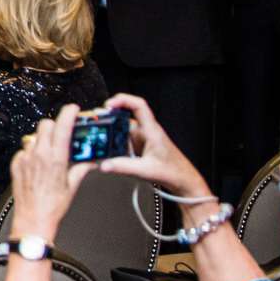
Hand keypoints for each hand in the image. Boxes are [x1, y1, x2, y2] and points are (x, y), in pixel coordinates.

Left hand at [6, 105, 92, 241]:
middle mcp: (39, 155)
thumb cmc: (52, 206)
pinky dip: (32, 153)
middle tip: (62, 133)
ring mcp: (25, 158)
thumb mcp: (72, 185)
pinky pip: (24, 150)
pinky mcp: (16, 164)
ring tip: (50, 152)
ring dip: (43, 139)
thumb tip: (91, 161)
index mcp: (55, 158)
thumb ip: (81, 168)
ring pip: (34, 137)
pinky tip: (38, 165)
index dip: (68, 113)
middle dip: (55, 125)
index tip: (73, 109)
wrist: (33, 219)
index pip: (62, 126)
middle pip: (45, 125)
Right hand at [93, 93, 211, 199]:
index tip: (108, 105)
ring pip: (121, 130)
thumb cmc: (173, 171)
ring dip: (111, 134)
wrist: (183, 179)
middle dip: (109, 119)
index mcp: (151, 130)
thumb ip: (123, 167)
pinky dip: (114, 144)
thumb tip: (104, 164)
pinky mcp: (139, 146)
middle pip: (124, 117)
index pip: (138, 105)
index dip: (122, 100)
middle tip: (96, 124)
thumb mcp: (145, 170)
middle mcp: (146, 131)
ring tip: (101, 142)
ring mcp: (142, 139)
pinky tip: (110, 153)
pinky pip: (123, 141)